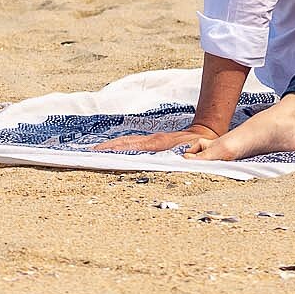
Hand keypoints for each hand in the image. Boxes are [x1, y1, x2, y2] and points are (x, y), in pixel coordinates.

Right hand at [91, 123, 220, 153]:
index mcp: (158, 143)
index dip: (116, 149)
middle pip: (124, 143)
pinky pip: (133, 143)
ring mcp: (152, 139)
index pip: (131, 146)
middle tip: (89, 153)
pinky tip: (113, 151)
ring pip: (127, 142)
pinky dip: (120, 146)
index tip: (100, 152)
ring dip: (111, 146)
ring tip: (95, 152)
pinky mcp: (153, 141)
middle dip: (107, 147)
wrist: (206, 132)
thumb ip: (187, 158)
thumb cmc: (200, 146)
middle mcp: (152, 140)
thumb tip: (180, 161)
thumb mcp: (193, 153)